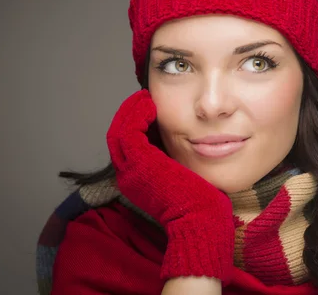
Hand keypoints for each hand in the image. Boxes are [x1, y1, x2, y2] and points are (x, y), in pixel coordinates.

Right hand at [106, 89, 234, 283]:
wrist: (200, 219)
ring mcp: (130, 171)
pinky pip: (128, 130)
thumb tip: (186, 146)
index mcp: (137, 182)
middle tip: (142, 99)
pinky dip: (135, 114)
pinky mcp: (139, 162)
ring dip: (130, 111)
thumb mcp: (182, 179)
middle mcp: (127, 177)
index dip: (134, 127)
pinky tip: (150, 104)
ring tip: (145, 97)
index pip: (127, 148)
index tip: (148, 111)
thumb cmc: (200, 203)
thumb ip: (175, 164)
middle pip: (117, 138)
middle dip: (128, 116)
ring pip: (119, 131)